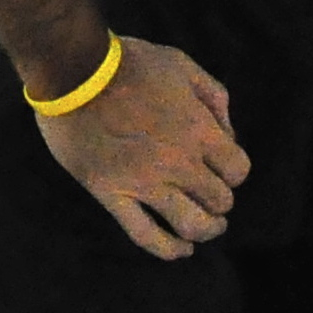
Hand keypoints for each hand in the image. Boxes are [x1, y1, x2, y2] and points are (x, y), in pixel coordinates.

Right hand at [36, 35, 249, 260]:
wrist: (74, 70)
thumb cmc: (128, 62)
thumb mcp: (180, 63)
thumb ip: (213, 94)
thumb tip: (228, 131)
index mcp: (198, 130)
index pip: (238, 170)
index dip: (233, 170)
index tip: (221, 165)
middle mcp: (178, 163)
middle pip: (218, 200)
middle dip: (219, 198)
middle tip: (209, 191)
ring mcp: (144, 183)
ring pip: (191, 225)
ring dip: (207, 229)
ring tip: (207, 226)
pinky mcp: (112, 194)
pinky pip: (144, 235)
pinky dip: (168, 249)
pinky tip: (181, 250)